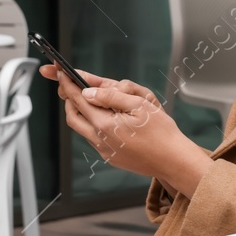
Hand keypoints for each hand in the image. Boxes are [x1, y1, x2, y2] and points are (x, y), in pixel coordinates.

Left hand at [41, 64, 210, 192]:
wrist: (173, 160)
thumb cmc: (162, 133)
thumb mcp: (140, 104)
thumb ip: (112, 96)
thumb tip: (88, 92)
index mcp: (105, 124)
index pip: (78, 100)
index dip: (68, 84)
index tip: (61, 74)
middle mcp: (100, 139)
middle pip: (73, 117)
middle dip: (68, 100)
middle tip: (69, 87)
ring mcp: (104, 150)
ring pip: (82, 129)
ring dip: (80, 113)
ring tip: (88, 101)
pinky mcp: (111, 157)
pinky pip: (94, 139)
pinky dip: (93, 125)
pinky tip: (106, 119)